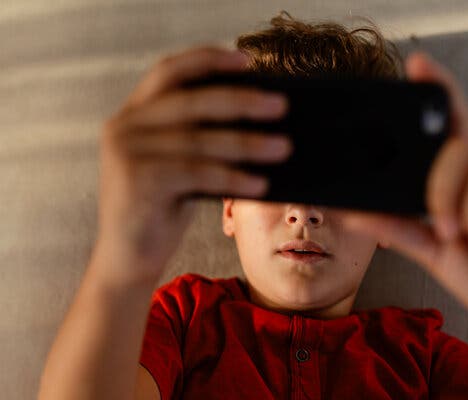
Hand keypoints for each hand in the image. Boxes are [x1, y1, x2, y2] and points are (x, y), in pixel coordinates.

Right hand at [96, 46, 291, 282]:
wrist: (128, 259)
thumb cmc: (163, 209)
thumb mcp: (181, 164)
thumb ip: (200, 136)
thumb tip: (258, 116)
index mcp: (134, 114)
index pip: (169, 70)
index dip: (208, 59)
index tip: (247, 59)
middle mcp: (124, 126)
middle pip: (192, 101)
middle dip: (241, 101)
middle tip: (280, 106)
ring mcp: (126, 152)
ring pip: (199, 140)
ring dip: (247, 144)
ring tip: (283, 148)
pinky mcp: (137, 181)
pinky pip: (197, 173)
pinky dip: (233, 178)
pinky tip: (260, 184)